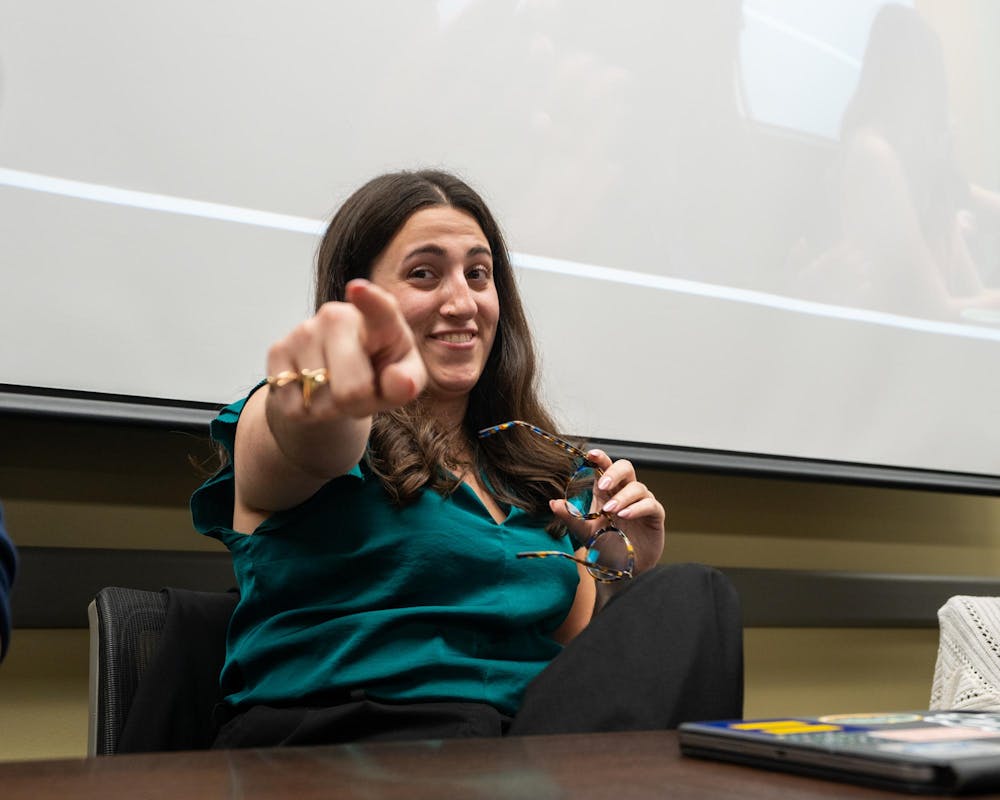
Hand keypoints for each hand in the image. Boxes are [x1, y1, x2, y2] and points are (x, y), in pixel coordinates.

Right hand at [265, 278, 426, 424]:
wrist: (338, 379)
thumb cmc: (380, 372)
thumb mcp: (403, 379)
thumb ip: (408, 382)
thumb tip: (399, 382)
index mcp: (380, 320)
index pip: (378, 308)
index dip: (369, 300)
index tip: (357, 290)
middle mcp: (338, 317)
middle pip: (351, 389)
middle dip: (358, 405)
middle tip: (361, 394)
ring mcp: (304, 331)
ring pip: (319, 401)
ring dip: (331, 410)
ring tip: (337, 390)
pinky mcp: (278, 350)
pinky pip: (294, 406)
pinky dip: (307, 413)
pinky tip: (314, 393)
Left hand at [549, 449, 664, 573]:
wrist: (621, 568)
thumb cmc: (605, 545)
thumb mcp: (583, 532)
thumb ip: (569, 517)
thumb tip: (553, 503)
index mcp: (607, 492)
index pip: (605, 467)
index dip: (600, 458)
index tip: (591, 454)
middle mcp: (625, 493)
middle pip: (626, 468)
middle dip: (614, 473)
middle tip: (602, 485)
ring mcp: (642, 503)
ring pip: (638, 487)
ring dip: (622, 497)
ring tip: (610, 510)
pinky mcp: (655, 516)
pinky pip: (650, 504)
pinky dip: (637, 508)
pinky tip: (625, 515)